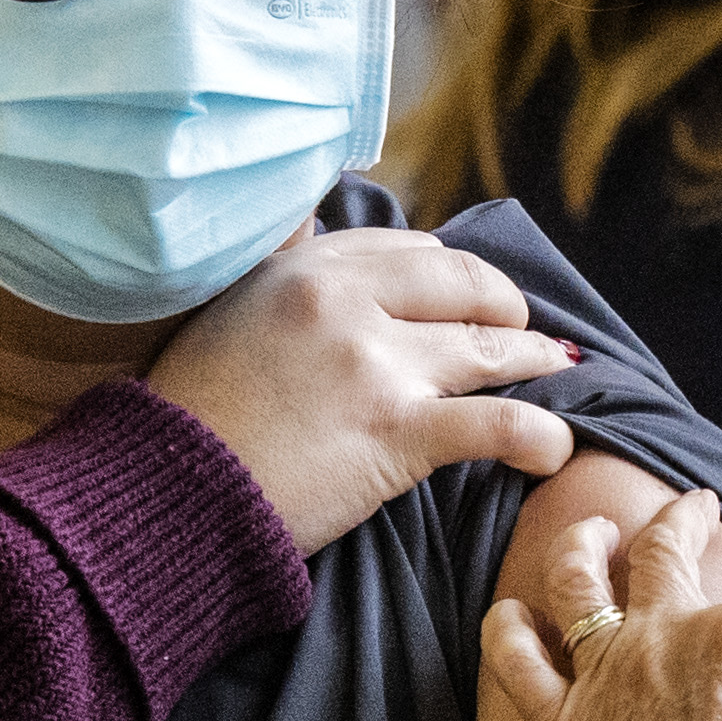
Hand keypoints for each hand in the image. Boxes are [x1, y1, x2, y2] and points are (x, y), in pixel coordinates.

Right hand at [151, 228, 581, 554]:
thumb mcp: (221, 313)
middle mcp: (346, 302)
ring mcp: (377, 366)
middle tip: (520, 328)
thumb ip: (277, 275)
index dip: (448, 273)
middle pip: (463, 285)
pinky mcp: (398, 435)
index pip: (409, 249)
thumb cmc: (184, 416)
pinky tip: (553, 448)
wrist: (161, 495)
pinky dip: (540, 434)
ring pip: (490, 348)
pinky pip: (497, 424)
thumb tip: (308, 225)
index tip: (463, 293)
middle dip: (504, 305)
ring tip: (560, 367)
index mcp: (304, 269)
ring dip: (536, 358)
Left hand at [480, 489, 721, 720]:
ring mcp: (604, 676)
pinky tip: (509, 612)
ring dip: (583, 545)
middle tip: (697, 508)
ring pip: (578, 581)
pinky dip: (507, 631)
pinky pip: (516, 661)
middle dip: (687, 519)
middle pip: (669, 548)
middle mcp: (665, 637)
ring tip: (592, 529)